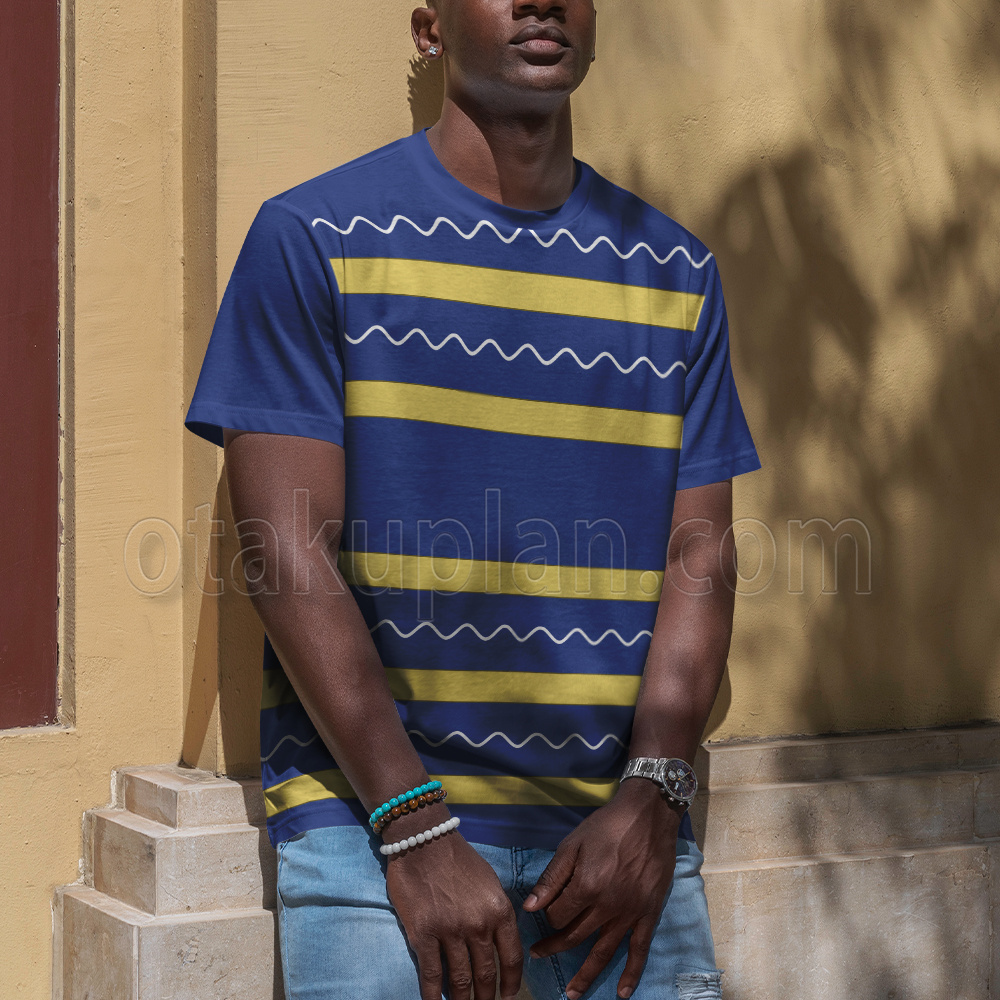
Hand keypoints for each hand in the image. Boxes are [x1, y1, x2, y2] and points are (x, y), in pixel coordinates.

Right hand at [385, 817, 522, 999]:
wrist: (424, 840)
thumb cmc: (458, 859)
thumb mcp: (489, 881)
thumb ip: (497, 911)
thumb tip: (502, 939)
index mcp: (499, 910)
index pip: (512, 957)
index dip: (511, 984)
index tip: (508, 998)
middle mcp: (479, 924)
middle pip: (487, 974)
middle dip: (487, 998)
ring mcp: (451, 931)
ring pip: (461, 980)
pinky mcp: (424, 934)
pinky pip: (431, 975)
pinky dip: (433, 996)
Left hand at [523, 779, 680, 998]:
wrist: (648, 816)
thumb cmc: (606, 826)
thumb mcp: (573, 844)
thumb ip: (552, 878)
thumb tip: (529, 907)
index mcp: (586, 887)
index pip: (557, 916)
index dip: (546, 916)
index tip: (543, 911)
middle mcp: (607, 906)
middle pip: (575, 936)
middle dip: (553, 947)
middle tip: (538, 955)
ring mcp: (629, 913)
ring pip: (603, 952)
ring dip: (586, 974)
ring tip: (572, 995)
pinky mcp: (648, 913)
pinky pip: (639, 949)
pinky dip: (631, 974)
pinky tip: (621, 993)